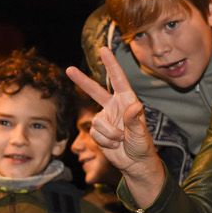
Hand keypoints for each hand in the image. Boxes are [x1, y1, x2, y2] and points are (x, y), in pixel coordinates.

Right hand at [66, 50, 165, 203]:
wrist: (134, 162)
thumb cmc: (142, 146)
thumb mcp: (141, 134)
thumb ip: (135, 120)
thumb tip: (134, 107)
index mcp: (128, 101)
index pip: (119, 80)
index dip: (111, 64)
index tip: (104, 49)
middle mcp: (115, 107)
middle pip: (95, 90)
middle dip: (82, 81)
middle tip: (69, 69)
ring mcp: (106, 118)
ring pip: (96, 122)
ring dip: (108, 135)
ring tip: (120, 141)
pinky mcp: (99, 131)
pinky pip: (94, 133)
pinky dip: (104, 141)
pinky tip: (114, 145)